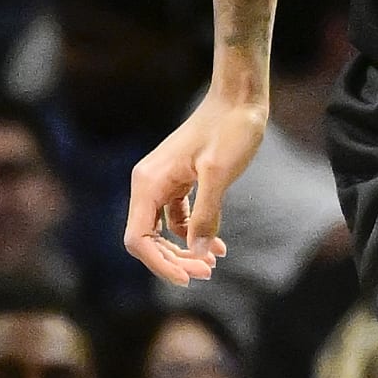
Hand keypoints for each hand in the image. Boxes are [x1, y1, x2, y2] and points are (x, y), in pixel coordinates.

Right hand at [123, 87, 267, 283]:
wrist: (239, 98)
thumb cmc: (230, 129)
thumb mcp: (219, 174)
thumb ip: (206, 215)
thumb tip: (197, 255)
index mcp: (148, 182)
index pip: (138, 239)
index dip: (159, 264)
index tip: (188, 279)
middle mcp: (148, 184)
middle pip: (147, 240)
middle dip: (173, 260)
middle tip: (207, 273)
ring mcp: (162, 183)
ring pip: (163, 232)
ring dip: (184, 251)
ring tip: (212, 263)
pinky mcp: (180, 182)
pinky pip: (178, 219)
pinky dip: (194, 234)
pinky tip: (217, 246)